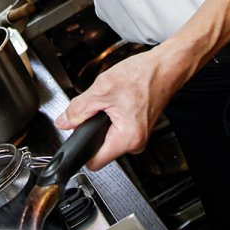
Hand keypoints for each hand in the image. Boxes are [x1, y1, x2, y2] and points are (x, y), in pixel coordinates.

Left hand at [55, 45, 186, 168]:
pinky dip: (111, 117)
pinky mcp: (138, 129)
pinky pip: (117, 130)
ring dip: (102, 122)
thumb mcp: (102, 90)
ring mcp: (138, 137)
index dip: (80, 150)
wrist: (165, 67)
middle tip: (94, 109)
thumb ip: (78, 110)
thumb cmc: (143, 75)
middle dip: (91, 130)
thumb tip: (64, 122)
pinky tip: (116, 102)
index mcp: (126, 139)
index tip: (72, 140)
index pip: (94, 162)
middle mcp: (135, 143)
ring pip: (108, 138)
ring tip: (108, 102)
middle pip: (100, 148)